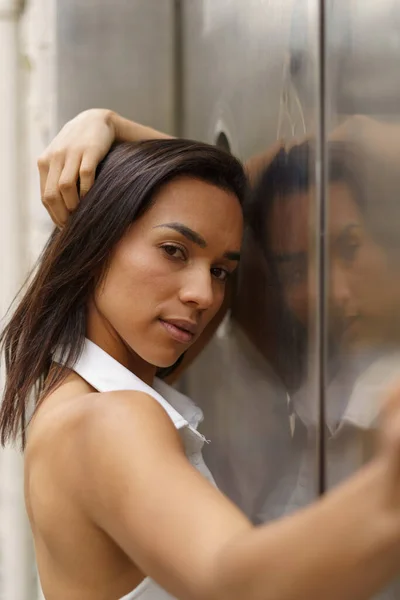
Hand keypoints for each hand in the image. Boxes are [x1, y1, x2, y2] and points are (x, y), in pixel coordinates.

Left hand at [38, 109, 116, 226]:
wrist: (96, 120)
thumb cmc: (80, 146)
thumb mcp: (62, 160)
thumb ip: (57, 179)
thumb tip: (59, 211)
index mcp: (45, 162)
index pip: (45, 197)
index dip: (55, 215)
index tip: (65, 227)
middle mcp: (55, 157)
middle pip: (52, 195)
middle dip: (62, 215)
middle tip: (74, 226)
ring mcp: (72, 153)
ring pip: (65, 187)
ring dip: (74, 205)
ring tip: (83, 214)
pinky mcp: (90, 151)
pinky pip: (85, 176)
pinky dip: (88, 191)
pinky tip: (93, 198)